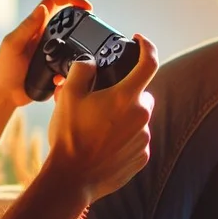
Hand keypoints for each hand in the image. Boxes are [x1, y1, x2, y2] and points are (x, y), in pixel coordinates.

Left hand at [0, 0, 91, 107]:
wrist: (4, 93)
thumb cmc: (3, 68)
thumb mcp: (13, 45)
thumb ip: (27, 27)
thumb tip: (43, 8)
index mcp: (35, 25)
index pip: (55, 2)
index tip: (86, 6)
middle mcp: (45, 34)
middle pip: (69, 19)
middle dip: (82, 20)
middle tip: (93, 29)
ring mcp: (52, 50)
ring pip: (73, 41)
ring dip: (81, 44)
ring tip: (87, 53)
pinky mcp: (55, 65)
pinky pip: (71, 62)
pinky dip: (75, 66)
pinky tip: (72, 74)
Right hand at [46, 34, 158, 203]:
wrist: (71, 178)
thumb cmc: (69, 136)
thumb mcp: (68, 95)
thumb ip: (82, 69)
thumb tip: (90, 62)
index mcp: (126, 97)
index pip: (149, 62)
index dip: (147, 46)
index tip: (139, 40)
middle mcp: (142, 117)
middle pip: (141, 93)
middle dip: (125, 90)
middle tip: (100, 97)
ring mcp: (144, 139)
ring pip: (138, 117)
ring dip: (123, 115)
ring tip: (96, 125)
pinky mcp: (141, 158)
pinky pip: (136, 138)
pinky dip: (124, 136)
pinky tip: (102, 143)